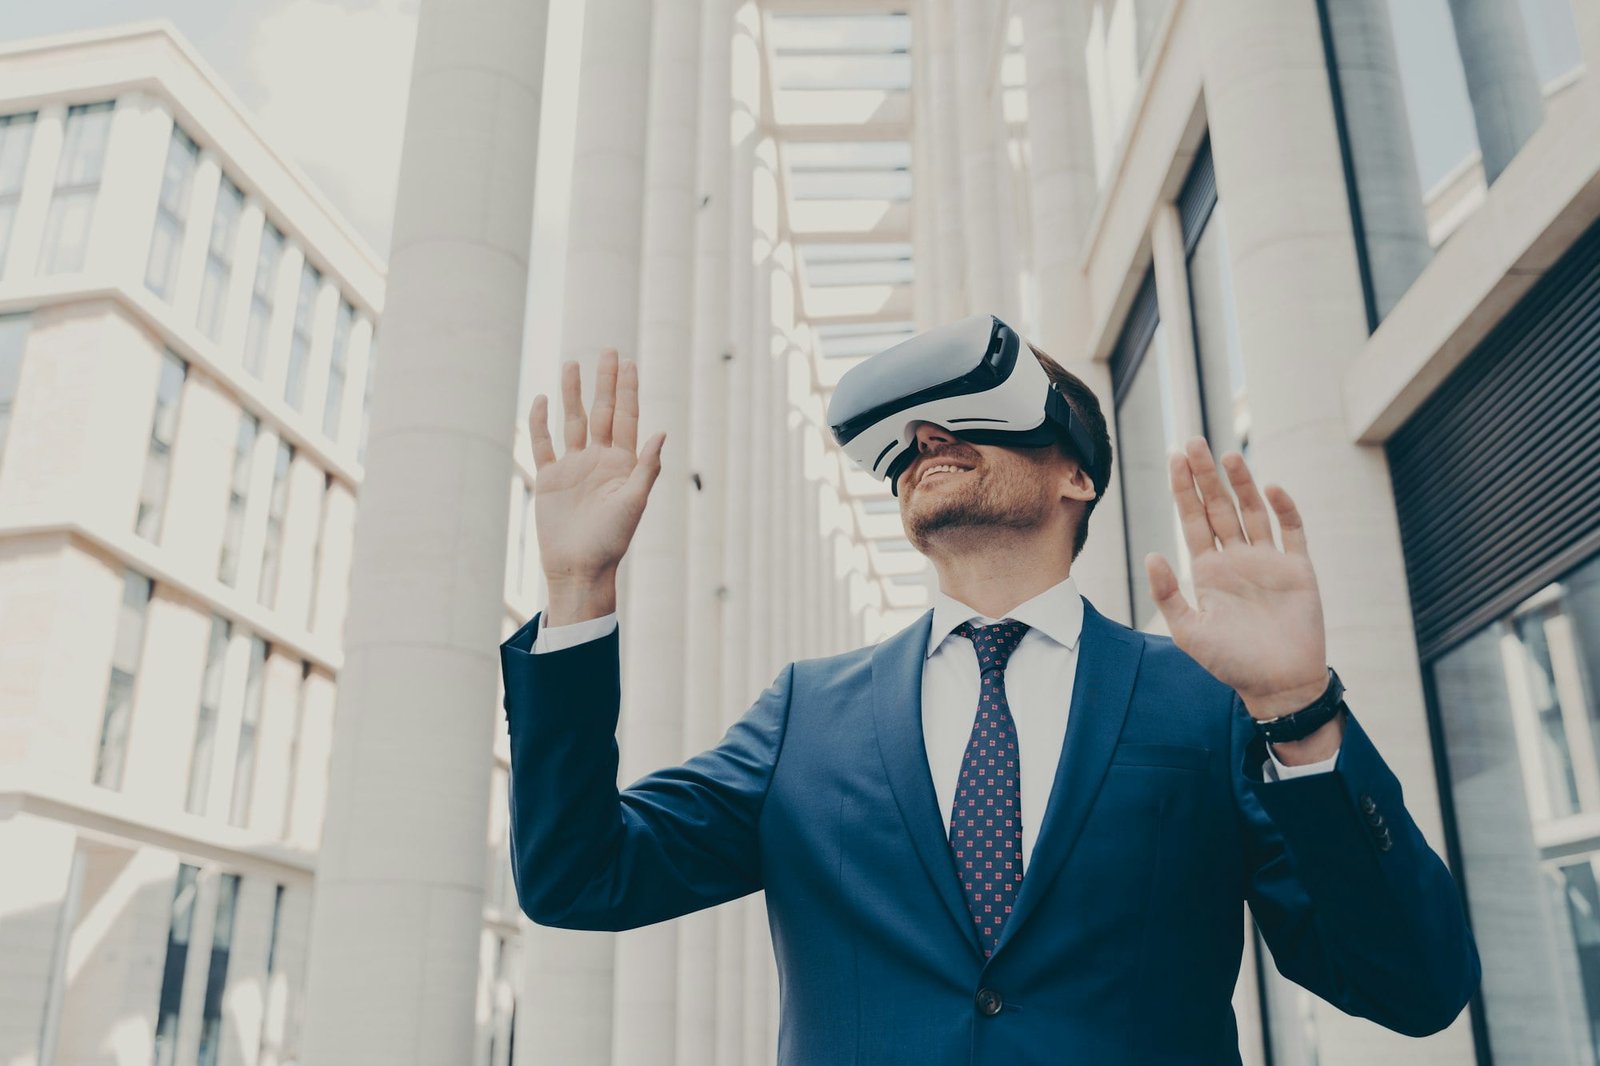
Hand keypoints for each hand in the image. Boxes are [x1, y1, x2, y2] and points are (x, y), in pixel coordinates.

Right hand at [529, 349, 664, 595]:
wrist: (579, 568)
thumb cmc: (612, 540)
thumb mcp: (634, 502)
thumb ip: (647, 467)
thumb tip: (662, 432)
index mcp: (622, 465)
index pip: (627, 419)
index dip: (628, 391)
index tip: (629, 363)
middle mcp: (598, 461)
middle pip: (601, 412)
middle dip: (605, 382)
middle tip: (608, 351)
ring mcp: (573, 467)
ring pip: (572, 421)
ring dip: (572, 394)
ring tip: (572, 364)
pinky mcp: (549, 479)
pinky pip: (542, 444)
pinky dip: (541, 423)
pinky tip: (543, 400)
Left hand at [1145, 437, 1328, 721]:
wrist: (1277, 685)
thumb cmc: (1231, 663)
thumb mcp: (1189, 630)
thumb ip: (1169, 594)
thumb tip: (1151, 555)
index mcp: (1209, 570)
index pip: (1192, 520)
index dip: (1183, 490)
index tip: (1174, 459)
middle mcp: (1237, 559)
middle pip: (1219, 507)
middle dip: (1205, 476)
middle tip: (1193, 442)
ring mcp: (1268, 561)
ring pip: (1253, 511)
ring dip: (1241, 484)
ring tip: (1227, 455)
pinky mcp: (1298, 570)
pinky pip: (1291, 532)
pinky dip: (1284, 509)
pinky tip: (1271, 488)